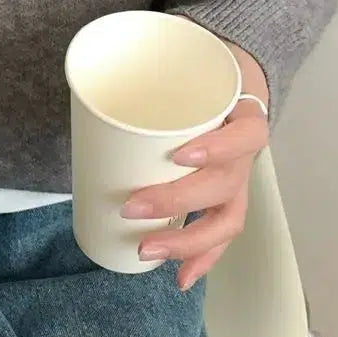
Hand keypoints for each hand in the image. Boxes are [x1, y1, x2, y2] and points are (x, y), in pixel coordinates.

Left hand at [122, 40, 269, 290]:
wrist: (231, 75)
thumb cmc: (201, 71)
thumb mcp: (184, 57)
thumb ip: (150, 58)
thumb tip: (90, 68)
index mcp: (243, 113)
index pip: (247, 134)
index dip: (218, 149)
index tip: (180, 154)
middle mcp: (245, 153)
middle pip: (225, 185)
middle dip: (177, 202)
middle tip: (131, 206)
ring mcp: (239, 180)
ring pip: (227, 220)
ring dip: (187, 241)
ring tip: (147, 250)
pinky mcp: (225, 199)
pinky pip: (220, 235)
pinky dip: (201, 259)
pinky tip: (180, 279)